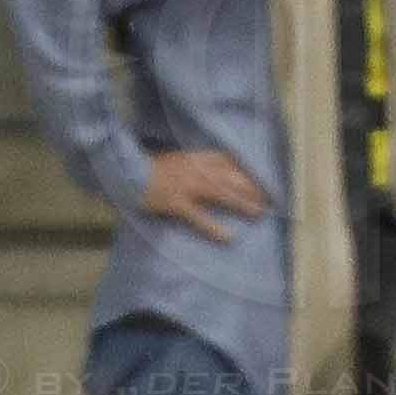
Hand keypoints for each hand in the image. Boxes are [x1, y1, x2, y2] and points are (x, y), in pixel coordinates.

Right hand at [138, 148, 269, 238]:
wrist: (127, 173)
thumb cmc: (148, 168)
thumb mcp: (175, 158)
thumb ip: (192, 162)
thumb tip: (209, 169)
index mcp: (195, 157)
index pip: (228, 161)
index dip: (246, 170)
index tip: (261, 178)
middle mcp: (196, 170)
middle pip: (231, 177)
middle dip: (251, 187)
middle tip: (268, 198)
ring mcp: (187, 187)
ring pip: (222, 195)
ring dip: (242, 204)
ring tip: (258, 213)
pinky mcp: (177, 204)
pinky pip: (200, 217)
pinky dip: (214, 227)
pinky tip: (228, 237)